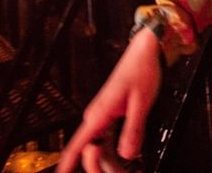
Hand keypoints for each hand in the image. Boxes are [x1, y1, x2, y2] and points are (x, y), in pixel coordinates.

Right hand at [57, 27, 162, 172]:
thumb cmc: (141, 70)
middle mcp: (95, 116)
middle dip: (102, 164)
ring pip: (100, 145)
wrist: (144, 51)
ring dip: (111, 155)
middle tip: (122, 168)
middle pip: (90, 150)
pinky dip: (115, 145)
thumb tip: (126, 154)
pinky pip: (107, 136)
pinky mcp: (109, 113)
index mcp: (99, 114)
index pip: (76, 144)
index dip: (67, 165)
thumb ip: (133, 130)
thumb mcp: (141, 103)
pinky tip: (128, 144)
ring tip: (129, 154)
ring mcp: (101, 115)